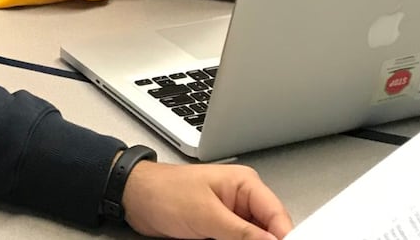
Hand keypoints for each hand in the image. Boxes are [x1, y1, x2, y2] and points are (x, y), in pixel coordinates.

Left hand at [123, 161, 292, 238]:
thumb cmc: (164, 191)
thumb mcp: (206, 214)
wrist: (135, 198)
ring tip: (219, 239)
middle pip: (268, 232)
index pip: (278, 216)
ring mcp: (231, 218)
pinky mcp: (219, 231)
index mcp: (245, 185)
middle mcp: (242, 201)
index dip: (285, 237)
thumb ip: (241, 232)